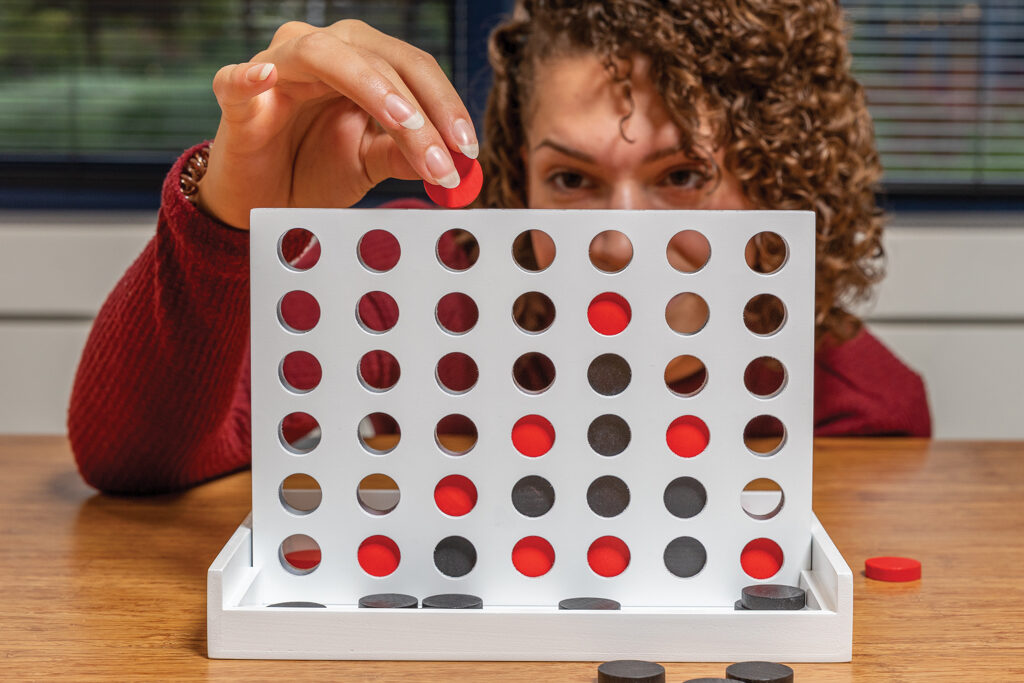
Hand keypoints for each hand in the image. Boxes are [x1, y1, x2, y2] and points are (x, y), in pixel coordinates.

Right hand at [196, 20, 477, 229]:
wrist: (261, 202)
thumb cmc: (312, 170)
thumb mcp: (370, 163)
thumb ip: (406, 154)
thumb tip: (454, 160)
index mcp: (359, 63)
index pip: (411, 67)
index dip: (445, 104)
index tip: (468, 149)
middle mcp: (320, 52)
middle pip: (379, 57)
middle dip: (420, 109)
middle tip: (446, 154)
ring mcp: (275, 68)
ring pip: (324, 55)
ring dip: (371, 87)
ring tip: (403, 121)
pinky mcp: (236, 99)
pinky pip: (237, 79)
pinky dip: (250, 76)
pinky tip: (265, 78)